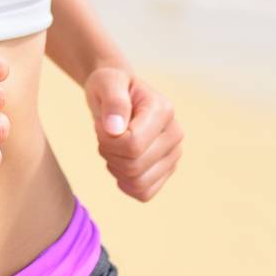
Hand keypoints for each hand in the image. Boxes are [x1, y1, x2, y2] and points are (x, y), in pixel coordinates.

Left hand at [85, 65, 183, 201]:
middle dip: (109, 153)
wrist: (118, 93)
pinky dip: (125, 183)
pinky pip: (144, 193)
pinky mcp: (166, 171)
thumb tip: (116, 129)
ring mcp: (173, 155)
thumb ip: (113, 102)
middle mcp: (174, 134)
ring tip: (111, 146)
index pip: (133, 144)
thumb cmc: (111, 86)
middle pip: (134, 166)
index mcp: (163, 110)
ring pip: (139, 183)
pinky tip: (118, 162)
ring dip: (115, 167)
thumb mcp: (106, 82)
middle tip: (103, 135)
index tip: (101, 124)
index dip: (108, 140)